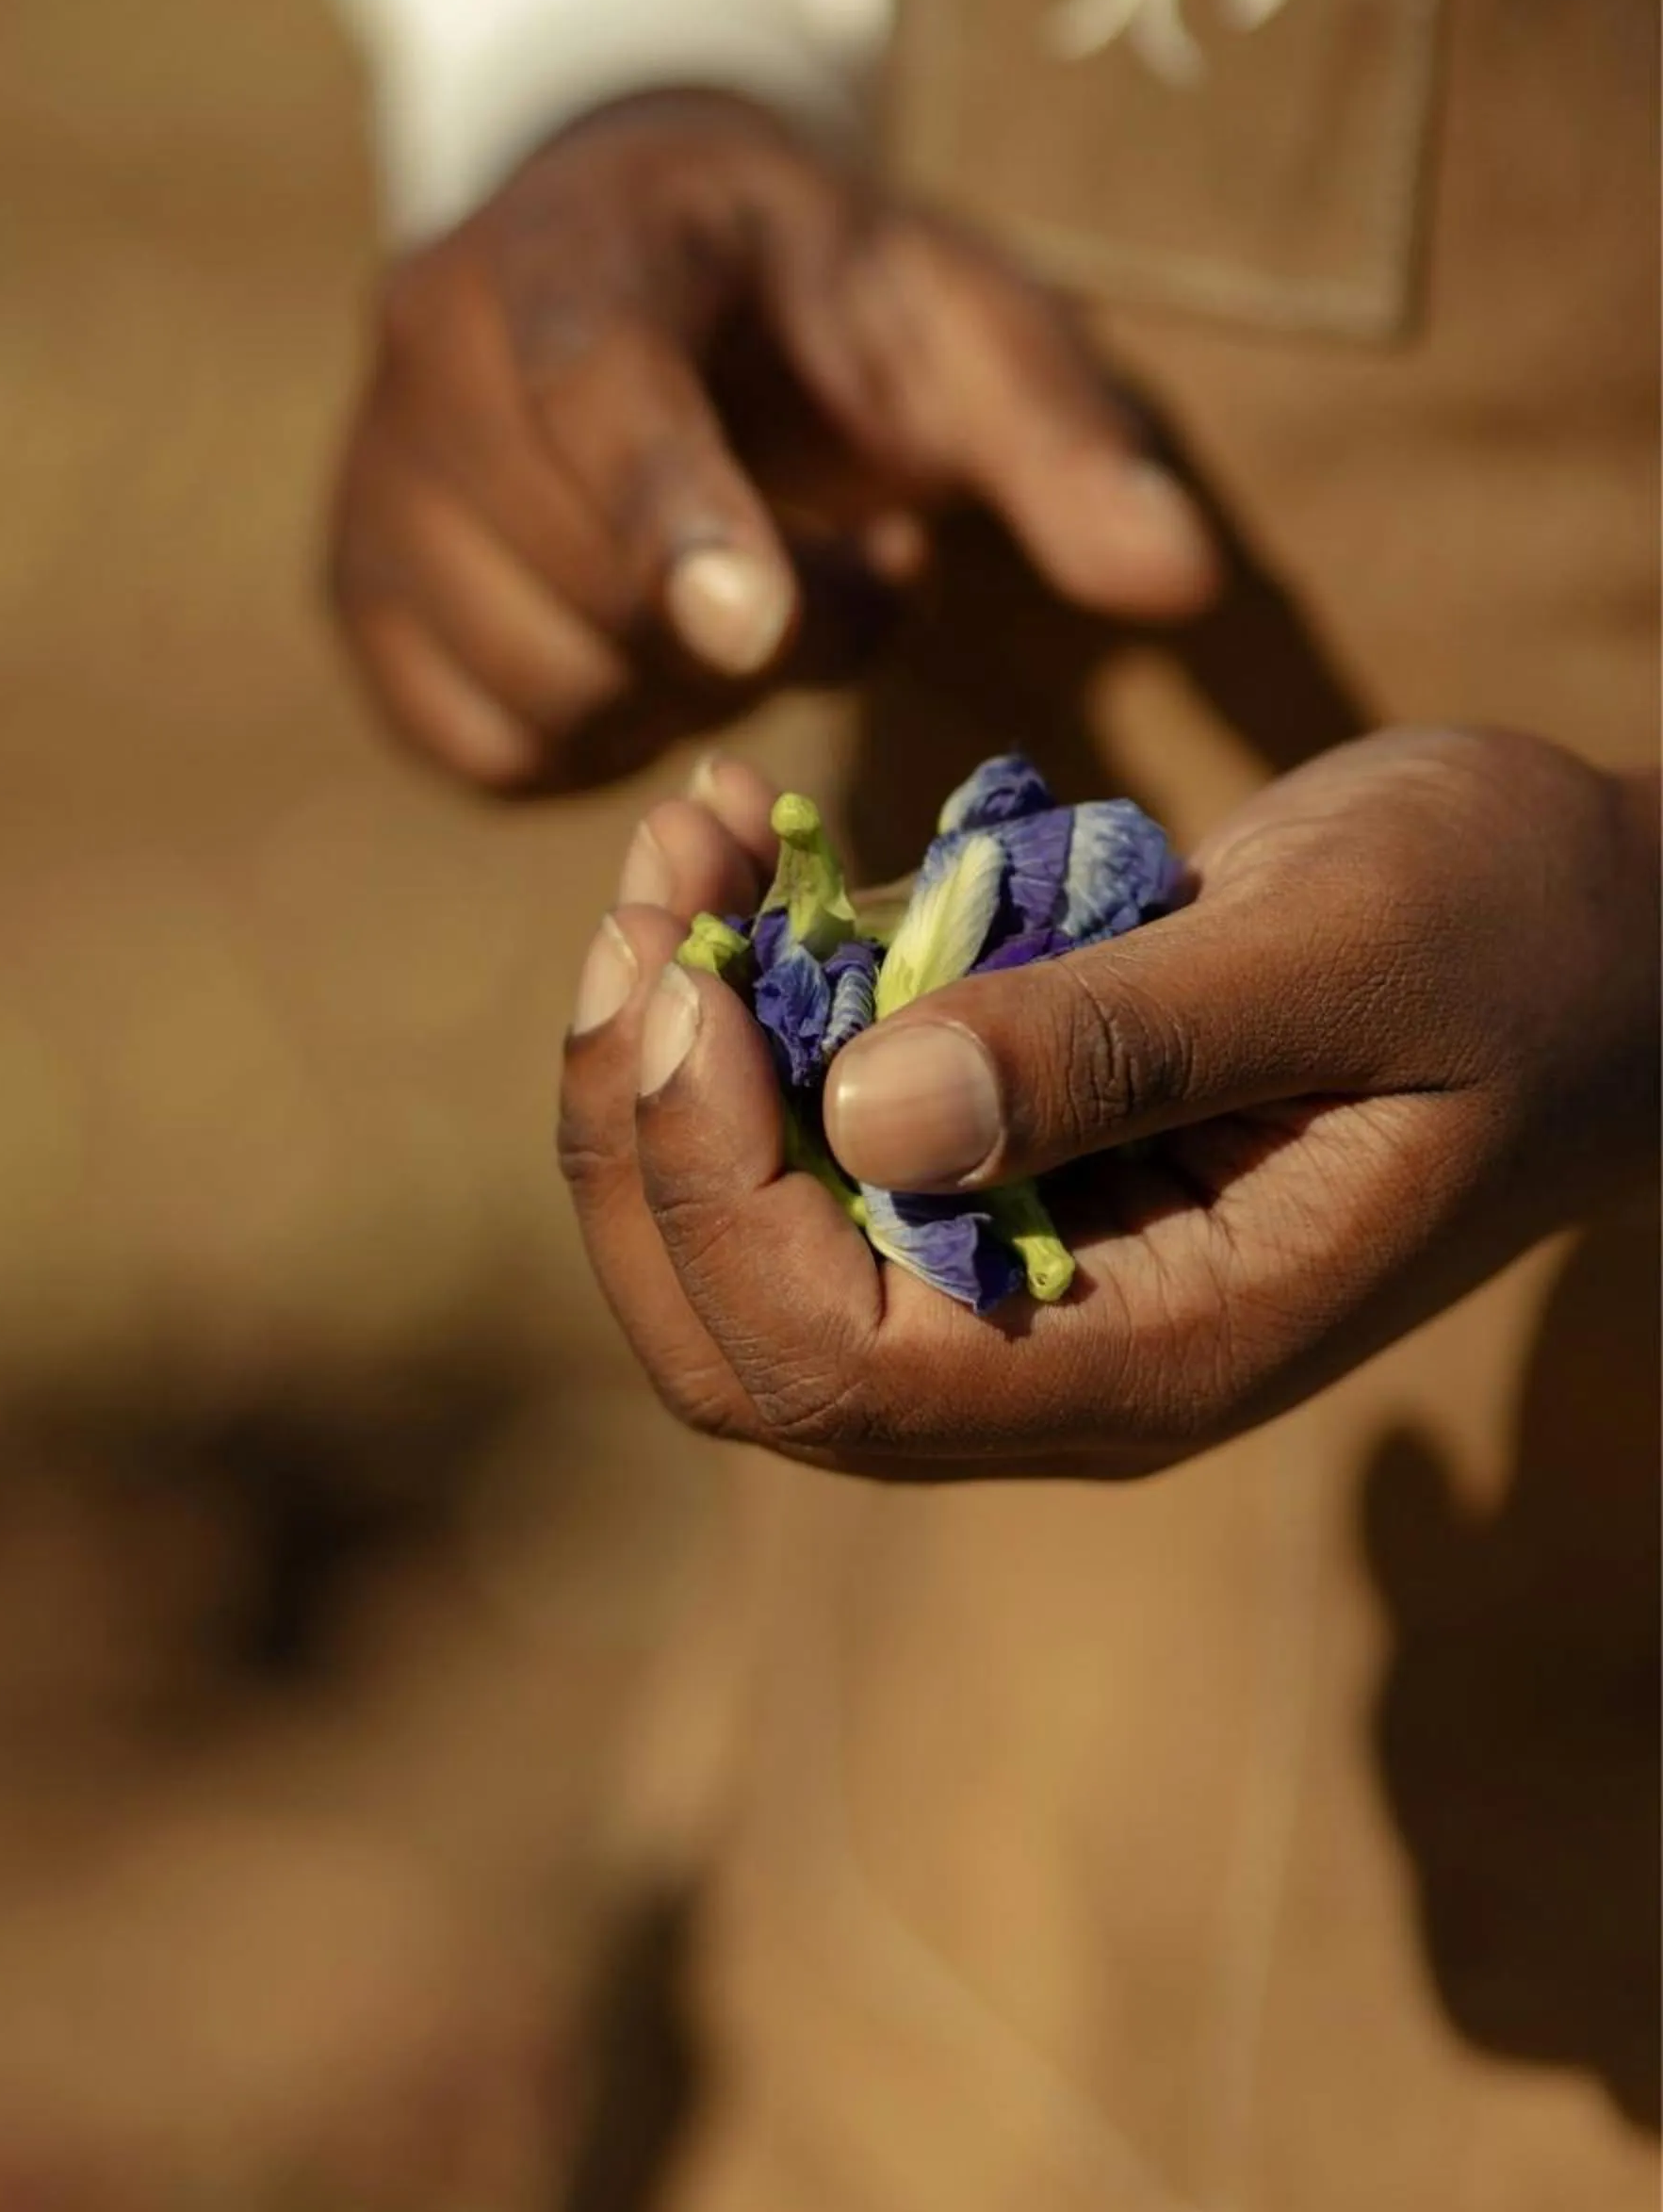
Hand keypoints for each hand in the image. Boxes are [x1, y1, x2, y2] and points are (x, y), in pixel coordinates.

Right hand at [329, 90, 1217, 791]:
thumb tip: (1182, 584)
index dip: (674, 510)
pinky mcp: (363, 599)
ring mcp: (378, 482)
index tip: (751, 627)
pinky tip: (659, 657)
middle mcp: (432, 346)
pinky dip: (599, 741)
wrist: (650, 260)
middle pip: (584, 576)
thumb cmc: (825, 302)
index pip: (598, 382)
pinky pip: (485, 743)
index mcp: (587, 241)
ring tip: (750, 595)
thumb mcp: (966, 328)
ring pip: (538, 680)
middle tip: (839, 565)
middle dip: (753, 625)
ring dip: (686, 692)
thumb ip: (1068, 445)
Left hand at [558, 733, 1658, 1476]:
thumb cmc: (1518, 924)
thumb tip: (859, 1115)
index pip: (838, 1370)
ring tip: (684, 841)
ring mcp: (1021, 1269)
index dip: (713, 1193)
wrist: (1612, 928)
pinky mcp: (1002, 1169)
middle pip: (739, 1344)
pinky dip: (742, 1006)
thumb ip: (1116, 1043)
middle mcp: (1058, 1353)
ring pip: (744, 1242)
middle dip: (644, 1131)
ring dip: (667, 1054)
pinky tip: (745, 847)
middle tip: (651, 900)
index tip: (695, 978)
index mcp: (1156, 1354)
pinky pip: (807, 1136)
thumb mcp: (1342, 949)